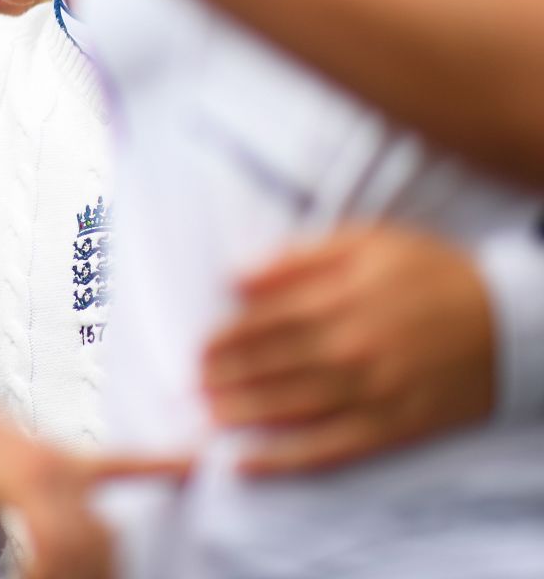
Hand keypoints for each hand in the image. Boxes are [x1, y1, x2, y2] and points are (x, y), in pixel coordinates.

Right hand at [0, 339, 184, 578]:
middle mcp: (55, 463)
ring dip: (74, 578)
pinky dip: (44, 574)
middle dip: (100, 574)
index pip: (122, 463)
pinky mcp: (24, 484)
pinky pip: (53, 548)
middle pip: (104, 534)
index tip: (198, 461)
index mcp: (46, 456)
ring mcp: (44, 473)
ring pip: (86, 546)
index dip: (163, 465)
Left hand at [203, 225, 496, 474]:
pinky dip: (284, 460)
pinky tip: (247, 464)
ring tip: (207, 416)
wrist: (514, 323)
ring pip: (289, 408)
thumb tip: (234, 277)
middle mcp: (351, 347)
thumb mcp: (367, 242)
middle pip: (269, 367)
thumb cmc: (433, 274)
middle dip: (224, 378)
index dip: (225, 339)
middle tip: (193, 385)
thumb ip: (297, 258)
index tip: (199, 348)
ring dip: (241, 415)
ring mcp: (372, 392)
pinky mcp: (394, 428)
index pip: (262, 322)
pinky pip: (329, 449)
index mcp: (340, 298)